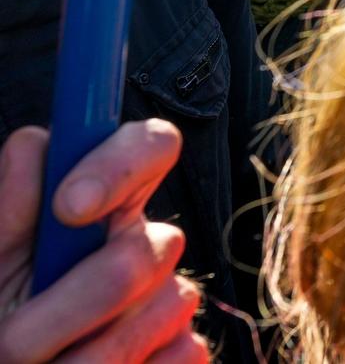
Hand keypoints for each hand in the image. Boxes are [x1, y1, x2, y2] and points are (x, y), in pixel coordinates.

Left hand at [0, 122, 203, 363]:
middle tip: (9, 344)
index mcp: (99, 207)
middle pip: (147, 251)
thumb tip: (34, 146)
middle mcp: (143, 244)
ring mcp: (169, 298)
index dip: (120, 165)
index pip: (149, 145)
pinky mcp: (183, 349)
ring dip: (86, 357)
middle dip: (70, 305)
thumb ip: (9, 211)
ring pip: (165, 310)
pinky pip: (182, 355)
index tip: (67, 207)